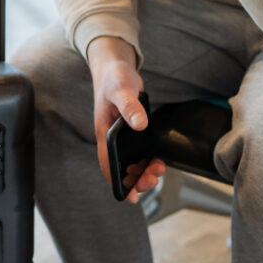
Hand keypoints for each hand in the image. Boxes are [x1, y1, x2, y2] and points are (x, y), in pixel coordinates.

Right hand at [87, 36, 166, 203]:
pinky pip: (138, 151)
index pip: (108, 163)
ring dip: (142, 171)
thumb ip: (130, 106)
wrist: (115, 66)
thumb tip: (140, 124)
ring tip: (158, 171)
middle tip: (152, 181)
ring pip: (130, 162)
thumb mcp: (121, 89)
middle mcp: (111, 137)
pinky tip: (157, 161)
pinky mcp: (131, 130)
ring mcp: (121, 135)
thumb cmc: (114, 78)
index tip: (131, 196)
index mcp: (104, 132)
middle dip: (136, 179)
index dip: (118, 182)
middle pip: (121, 167)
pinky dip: (147, 159)